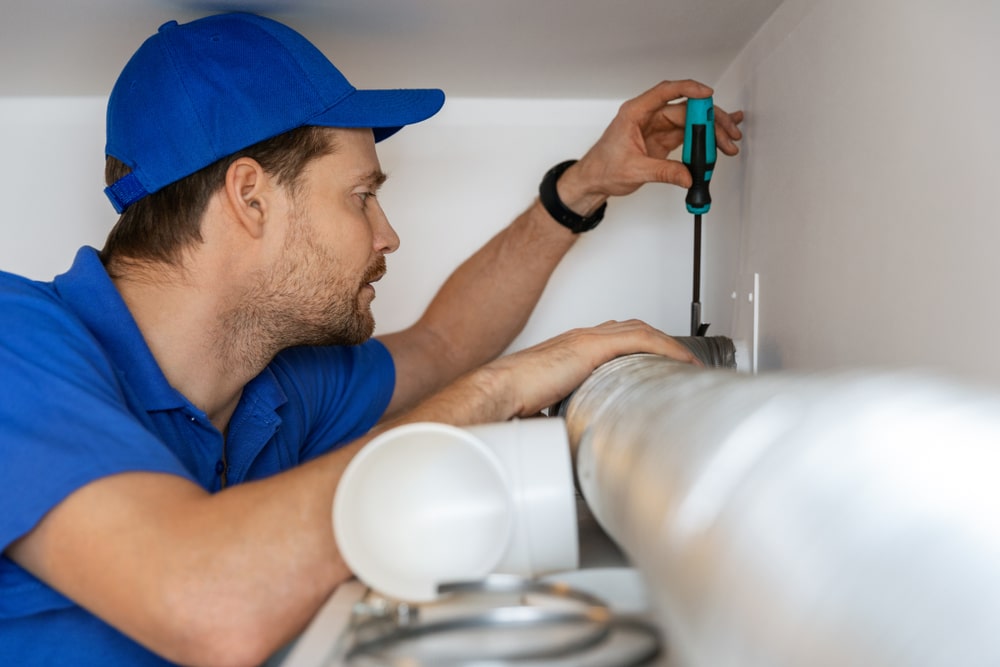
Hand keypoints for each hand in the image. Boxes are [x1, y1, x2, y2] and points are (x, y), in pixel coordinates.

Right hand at [485, 319, 697, 417]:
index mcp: (570, 350)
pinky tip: (680, 360)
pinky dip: (664, 347)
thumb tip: (579, 437)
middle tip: (681, 362)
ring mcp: (585, 339)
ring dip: (668, 344)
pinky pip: (639, 339)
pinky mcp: (590, 347)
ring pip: (639, 330)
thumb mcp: (548, 406)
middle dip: (660, 342)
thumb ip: (566, 412)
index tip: (656, 365)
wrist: (496, 392)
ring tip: (688, 362)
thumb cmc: (513, 401)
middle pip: (631, 329)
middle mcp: (580, 339)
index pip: (614, 338)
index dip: (640, 347)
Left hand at [557, 80, 743, 210]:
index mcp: (635, 113)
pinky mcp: (663, 140)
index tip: (707, 93)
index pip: (665, 92)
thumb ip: (663, 172)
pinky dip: (704, 140)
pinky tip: (719, 139)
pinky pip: (688, 135)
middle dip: (710, 119)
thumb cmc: (603, 168)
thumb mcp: (634, 171)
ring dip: (710, 132)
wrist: (594, 181)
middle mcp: (648, 116)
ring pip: (690, 122)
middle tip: (727, 132)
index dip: (688, 89)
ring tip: (729, 142)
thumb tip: (688, 176)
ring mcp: (657, 127)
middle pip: (686, 109)